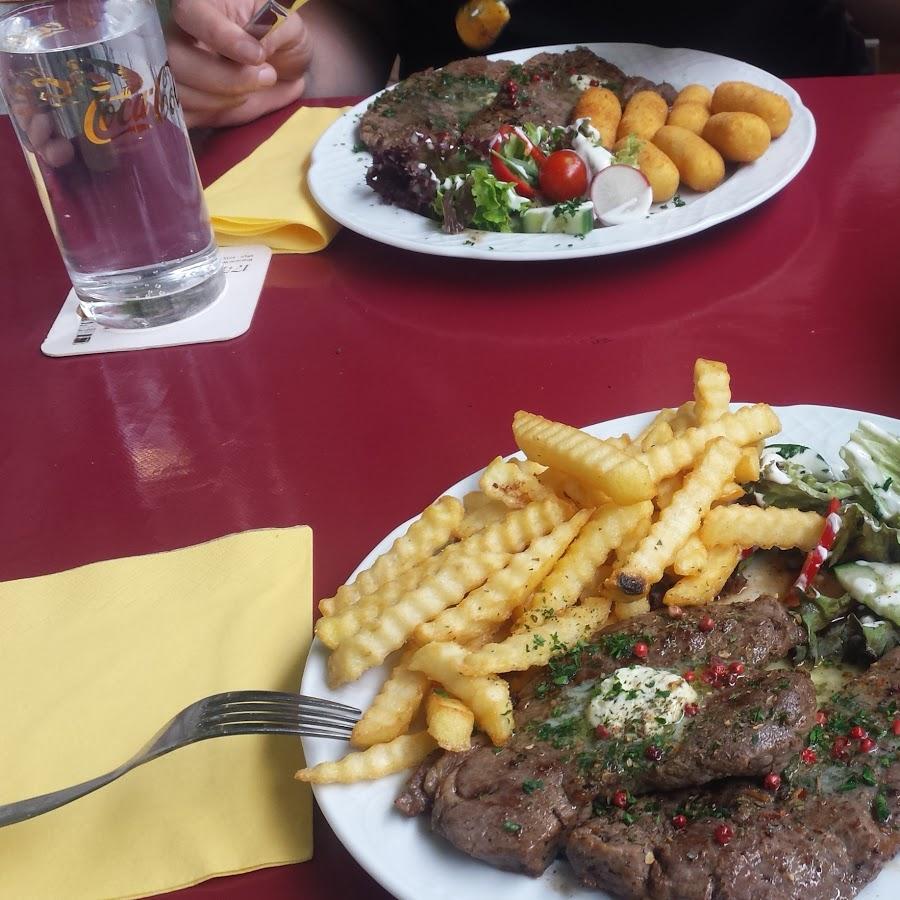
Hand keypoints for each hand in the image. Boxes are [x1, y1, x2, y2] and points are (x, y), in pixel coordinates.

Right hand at [167, 0, 311, 127]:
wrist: (281, 70)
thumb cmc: (279, 39)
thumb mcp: (287, 27)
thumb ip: (274, 30)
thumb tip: (258, 46)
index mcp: (201, 6)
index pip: (190, 13)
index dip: (220, 36)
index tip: (257, 55)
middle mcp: (178, 35)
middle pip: (175, 58)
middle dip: (222, 78)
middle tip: (265, 78)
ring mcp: (175, 70)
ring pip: (177, 90)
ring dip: (219, 100)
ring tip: (250, 93)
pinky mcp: (182, 102)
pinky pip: (180, 115)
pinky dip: (206, 116)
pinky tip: (231, 108)